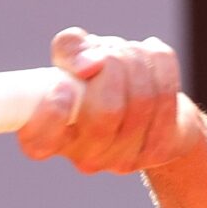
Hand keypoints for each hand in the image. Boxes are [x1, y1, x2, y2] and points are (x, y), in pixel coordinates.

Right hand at [17, 27, 199, 173]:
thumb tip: (89, 65)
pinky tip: (152, 57)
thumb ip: (70, 48)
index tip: (63, 86)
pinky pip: (167, 94)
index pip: (39, 142)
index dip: (50, 116)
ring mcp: (124, 159)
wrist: (147, 102)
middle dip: (113, 68)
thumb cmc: (98, 78)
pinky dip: (160, 63)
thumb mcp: (75, 56)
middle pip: (105, 112)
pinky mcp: (159, 150)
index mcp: (51, 137)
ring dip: (137, 61)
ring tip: (129, 52)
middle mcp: (84, 156)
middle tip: (108, 54)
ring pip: (142, 100)